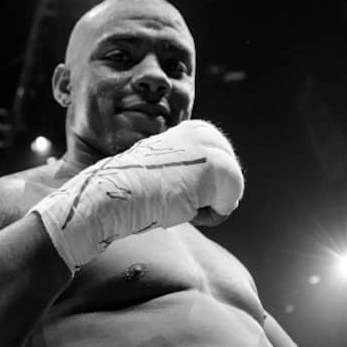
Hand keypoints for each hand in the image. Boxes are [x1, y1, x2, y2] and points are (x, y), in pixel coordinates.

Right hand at [32, 120, 243, 268]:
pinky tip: (184, 208)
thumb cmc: (132, 192)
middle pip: (230, 178)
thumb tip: (208, 190)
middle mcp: (203, 131)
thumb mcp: (165, 173)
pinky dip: (211, 216)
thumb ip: (188, 172)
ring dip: (207, 206)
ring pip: (231, 190)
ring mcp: (211, 147)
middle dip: (210, 197)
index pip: (218, 169)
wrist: (114, 195)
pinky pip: (231, 202)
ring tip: (178, 201)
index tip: (171, 191)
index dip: (199, 191)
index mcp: (191, 130)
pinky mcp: (219, 166)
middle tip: (178, 199)